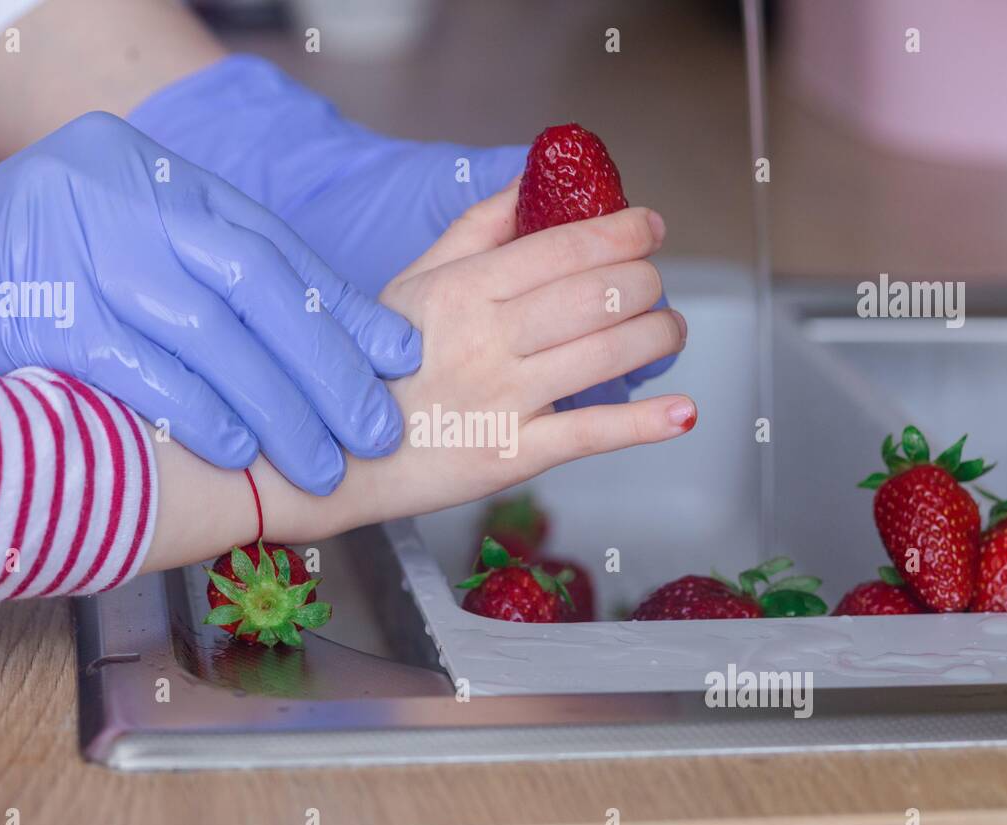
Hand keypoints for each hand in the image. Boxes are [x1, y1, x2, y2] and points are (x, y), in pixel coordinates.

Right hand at [0, 112, 419, 493]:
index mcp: (156, 173)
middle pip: (255, 282)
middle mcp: (123, 193)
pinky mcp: (39, 306)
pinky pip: (140, 367)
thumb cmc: (32, 281)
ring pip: (207, 330)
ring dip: (275, 406)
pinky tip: (240, 454)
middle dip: (326, 365)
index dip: (342, 307)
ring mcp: (79, 244)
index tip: (397, 358)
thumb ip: (207, 276)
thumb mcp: (125, 248)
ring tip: (319, 461)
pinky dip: (197, 412)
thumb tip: (322, 346)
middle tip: (374, 428)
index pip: (271, 244)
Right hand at [127, 54, 675, 408]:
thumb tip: (527, 184)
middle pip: (603, 294)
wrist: (325, 458)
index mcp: (464, 289)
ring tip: (667, 330)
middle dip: (647, 280)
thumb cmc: (366, 369)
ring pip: (612, 353)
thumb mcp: (410, 285)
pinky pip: (596, 433)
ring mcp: (505, 398)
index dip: (623, 231)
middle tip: (654, 281)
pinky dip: (650, 423)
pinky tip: (682, 412)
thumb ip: (473, 232)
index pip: (565, 246)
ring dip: (659, 335)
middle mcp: (490, 338)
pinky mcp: (515, 455)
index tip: (647, 227)